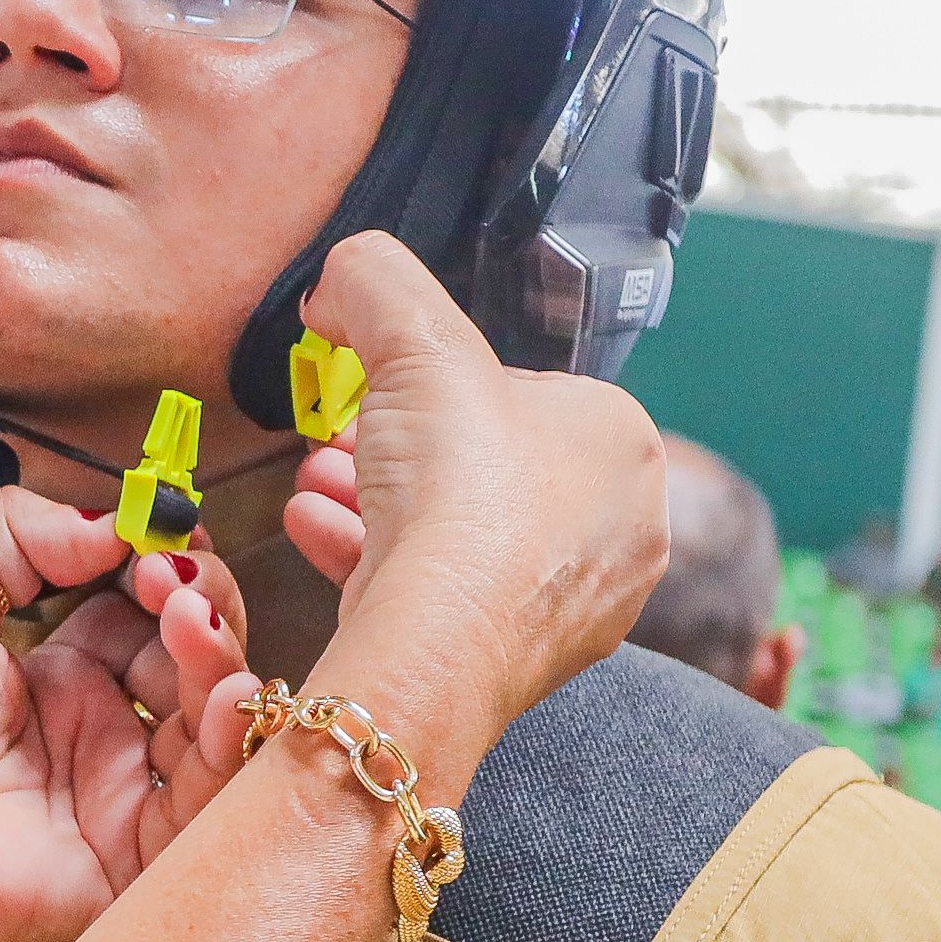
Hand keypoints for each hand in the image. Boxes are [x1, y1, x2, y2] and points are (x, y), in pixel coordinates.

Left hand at [0, 491, 259, 941]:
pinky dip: (225, 736)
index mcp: (66, 674)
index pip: (149, 607)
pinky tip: (217, 688)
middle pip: (195, 654)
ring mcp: (129, 790)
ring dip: (218, 654)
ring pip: (214, 717)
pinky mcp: (140, 852)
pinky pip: (209, 796)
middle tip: (170, 576)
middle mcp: (108, 729)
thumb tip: (111, 519)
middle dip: (200, 599)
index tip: (162, 531)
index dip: (165, 564)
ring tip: (187, 615)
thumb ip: (17, 534)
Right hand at [263, 233, 668, 789]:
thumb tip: (342, 279)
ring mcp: (577, 604)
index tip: (377, 390)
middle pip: (485, 467)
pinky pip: (449, 596)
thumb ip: (375, 282)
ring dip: (381, 504)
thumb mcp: (412, 336)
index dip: (436, 386)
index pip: (523, 392)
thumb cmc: (455, 487)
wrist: (439, 640)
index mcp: (624, 440)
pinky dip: (382, 562)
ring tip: (316, 487)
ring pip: (464, 535)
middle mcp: (622, 526)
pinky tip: (319, 537)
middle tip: (338, 440)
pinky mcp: (522, 662)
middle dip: (400, 450)